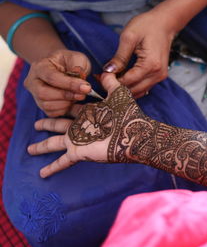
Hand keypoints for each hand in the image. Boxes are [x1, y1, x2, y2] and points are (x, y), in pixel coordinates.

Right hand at [24, 49, 91, 116]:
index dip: (70, 84)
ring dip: (66, 103)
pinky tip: (73, 102)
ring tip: (78, 96)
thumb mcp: (77, 58)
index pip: (51, 77)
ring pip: (47, 105)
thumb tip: (79, 75)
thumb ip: (78, 66)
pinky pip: (52, 113)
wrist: (64, 67)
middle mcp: (32, 81)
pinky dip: (64, 109)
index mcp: (39, 66)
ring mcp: (35, 95)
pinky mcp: (42, 105)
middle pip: (43, 93)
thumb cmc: (70, 62)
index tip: (86, 87)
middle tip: (83, 95)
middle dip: (66, 96)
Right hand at [28, 73, 145, 177]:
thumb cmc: (129, 114)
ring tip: (30, 149)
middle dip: (47, 125)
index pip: (71, 109)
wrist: (135, 133)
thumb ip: (110, 82)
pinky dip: (52, 168)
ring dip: (42, 147)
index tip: (52, 103)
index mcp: (89, 114)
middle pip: (58, 125)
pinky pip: (61, 162)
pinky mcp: (78, 153)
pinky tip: (42, 173)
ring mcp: (78, 141)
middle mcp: (81, 127)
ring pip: (54, 143)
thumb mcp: (118, 93)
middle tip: (36, 125)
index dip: (63, 106)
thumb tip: (104, 72)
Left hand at [103, 9, 175, 97]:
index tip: (100, 75)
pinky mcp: (159, 76)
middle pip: (133, 90)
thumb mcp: (129, 37)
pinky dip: (132, 86)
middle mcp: (157, 74)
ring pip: (138, 92)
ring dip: (124, 89)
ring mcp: (160, 77)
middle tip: (103, 78)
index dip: (112, 81)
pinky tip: (122, 79)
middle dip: (117, 87)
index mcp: (150, 64)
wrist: (165, 23)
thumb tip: (108, 71)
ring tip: (112, 79)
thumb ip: (119, 57)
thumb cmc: (148, 26)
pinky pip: (143, 88)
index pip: (128, 81)